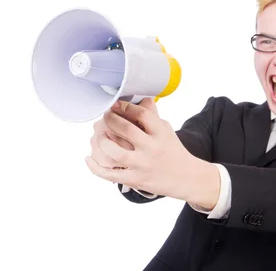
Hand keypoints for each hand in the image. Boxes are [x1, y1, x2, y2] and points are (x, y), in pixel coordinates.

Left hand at [85, 98, 219, 207]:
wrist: (187, 178)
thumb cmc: (172, 150)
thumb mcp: (166, 130)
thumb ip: (151, 115)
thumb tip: (139, 97)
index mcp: (161, 133)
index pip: (141, 115)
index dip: (125, 107)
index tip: (116, 103)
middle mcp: (152, 149)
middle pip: (127, 130)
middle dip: (111, 119)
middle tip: (105, 115)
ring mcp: (143, 165)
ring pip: (117, 153)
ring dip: (104, 142)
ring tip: (99, 135)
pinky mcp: (135, 179)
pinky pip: (111, 174)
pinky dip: (96, 167)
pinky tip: (88, 158)